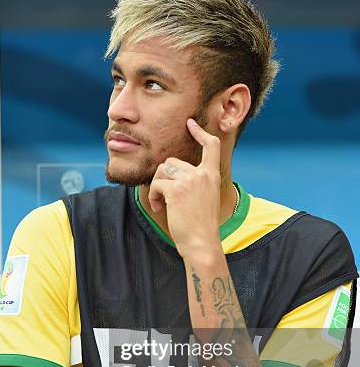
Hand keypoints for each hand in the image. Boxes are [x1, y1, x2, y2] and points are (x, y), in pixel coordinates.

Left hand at [148, 118, 221, 257]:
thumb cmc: (200, 225)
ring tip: (160, 204)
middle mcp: (202, 174)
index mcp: (212, 175)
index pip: (211, 146)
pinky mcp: (176, 189)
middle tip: (163, 199)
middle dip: (163, 179)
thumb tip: (171, 172)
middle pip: (173, 162)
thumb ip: (195, 182)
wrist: (201, 243)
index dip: (200, 133)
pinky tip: (158, 208)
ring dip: (157, 187)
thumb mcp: (204, 198)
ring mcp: (190, 180)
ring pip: (162, 171)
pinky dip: (153, 195)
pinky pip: (157, 183)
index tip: (190, 124)